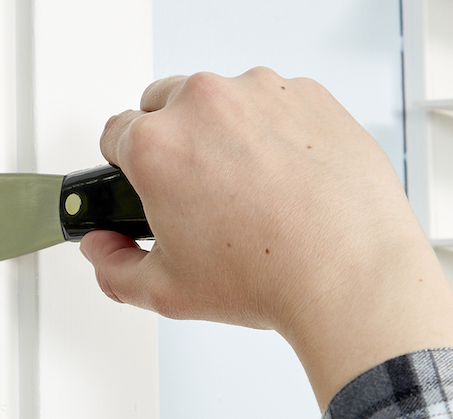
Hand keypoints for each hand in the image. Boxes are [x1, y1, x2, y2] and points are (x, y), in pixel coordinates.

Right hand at [82, 67, 452, 406]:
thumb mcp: (165, 290)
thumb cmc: (268, 274)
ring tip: (245, 192)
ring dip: (222, 134)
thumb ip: (112, 268)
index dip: (124, 167)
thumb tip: (102, 249)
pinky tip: (282, 180)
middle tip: (193, 193)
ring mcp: (261, 93)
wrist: (349, 270)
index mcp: (158, 144)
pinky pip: (274, 105)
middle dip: (170, 143)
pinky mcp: (309, 96)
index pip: (114, 134)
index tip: (140, 185)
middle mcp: (206, 105)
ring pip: (221, 102)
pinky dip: (273, 133)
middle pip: (163, 105)